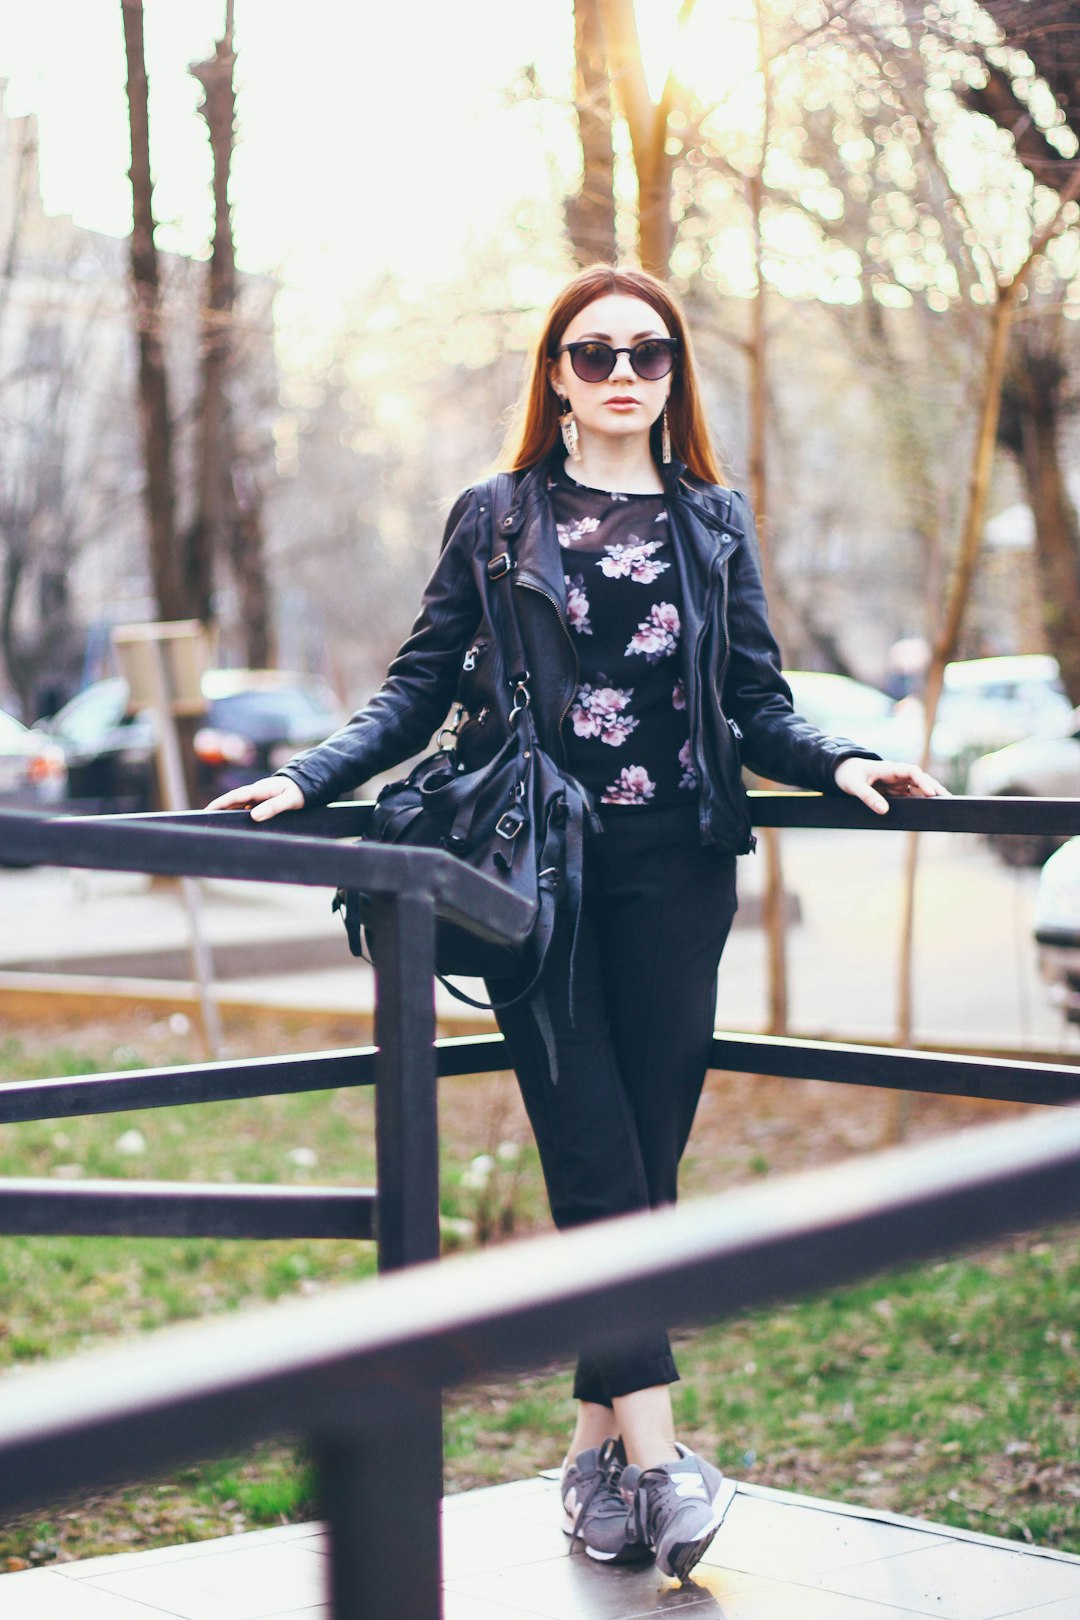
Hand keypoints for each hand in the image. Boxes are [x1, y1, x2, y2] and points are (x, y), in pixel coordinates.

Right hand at [205, 775, 305, 820]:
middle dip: (218, 809)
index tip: (207, 810)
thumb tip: (254, 816)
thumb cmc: (299, 792)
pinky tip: (235, 826)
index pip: (235, 797)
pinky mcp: (262, 802)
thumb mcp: (290, 800)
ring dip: (227, 813)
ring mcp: (258, 797)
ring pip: (238, 806)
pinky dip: (238, 816)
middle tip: (202, 820)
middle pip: (233, 801)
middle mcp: (256, 792)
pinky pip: (246, 809)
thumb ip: (273, 807)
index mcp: (260, 789)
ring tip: (214, 825)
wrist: (308, 783)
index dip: (220, 803)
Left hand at [833, 756, 949, 815]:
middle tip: (950, 801)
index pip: (912, 772)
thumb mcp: (854, 786)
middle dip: (935, 789)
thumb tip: (884, 810)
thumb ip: (868, 797)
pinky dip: (920, 803)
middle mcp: (896, 775)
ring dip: (931, 797)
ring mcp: (896, 783)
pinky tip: (928, 812)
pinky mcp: (894, 792)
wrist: (841, 772)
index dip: (923, 781)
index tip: (932, 793)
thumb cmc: (847, 775)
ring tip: (945, 808)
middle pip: (921, 780)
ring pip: (918, 789)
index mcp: (889, 768)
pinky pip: (910, 797)